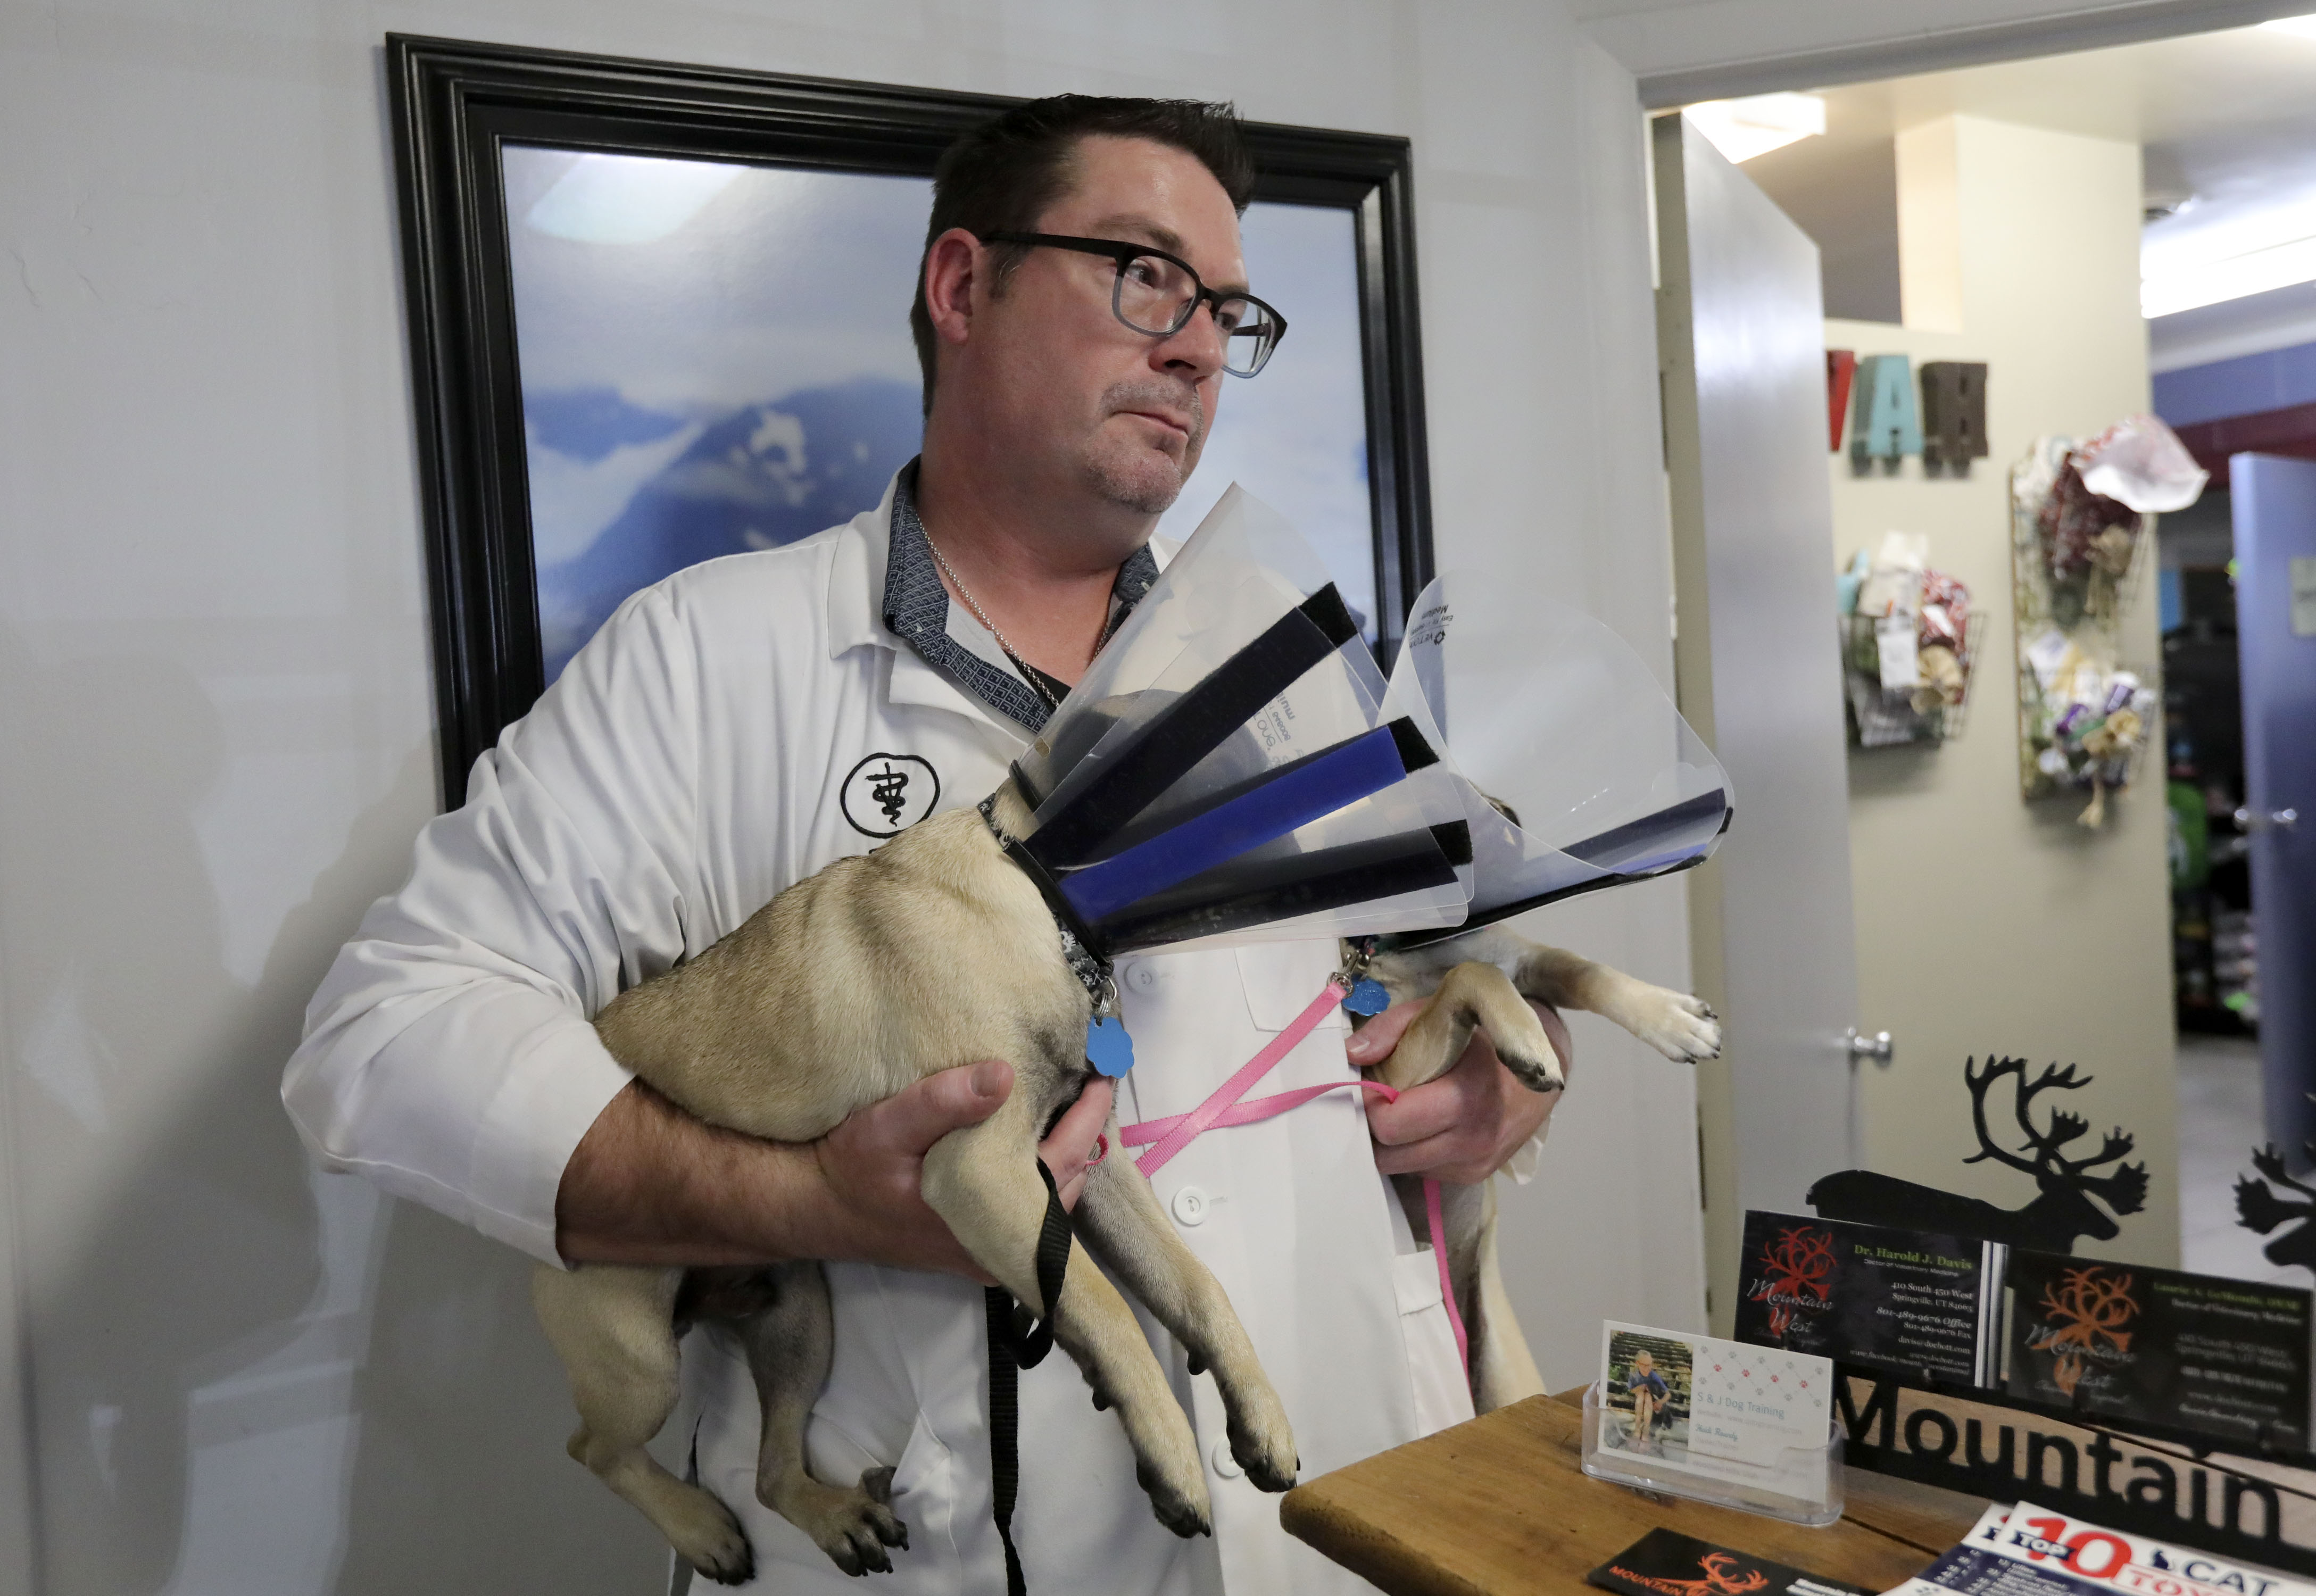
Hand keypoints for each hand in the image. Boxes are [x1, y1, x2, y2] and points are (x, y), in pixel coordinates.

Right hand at [812, 1062, 1114, 1280]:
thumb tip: (1004, 1076)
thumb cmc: (850, 1168)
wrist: (816, 1209)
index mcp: (985, 1213)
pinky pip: (1031, 1210)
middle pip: (1069, 1183)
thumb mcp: (888, 1126)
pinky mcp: (979, 1246)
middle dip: (1085, 1132)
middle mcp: (997, 1243)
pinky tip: (1037, 1137)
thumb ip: (943, 1102)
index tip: (1101, 1074)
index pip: (1064, 1162)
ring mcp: (990, 1249)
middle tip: (1090, 1082)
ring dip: (1066, 1151)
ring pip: (1054, 1200)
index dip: (1088, 1117)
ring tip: (1070, 1103)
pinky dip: (1043, 1172)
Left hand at [1349, 998, 1571, 1182]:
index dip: (1368, 1102)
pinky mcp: (1477, 1174)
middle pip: (1388, 1154)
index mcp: (1465, 1098)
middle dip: (1374, 1126)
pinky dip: (1415, 1149)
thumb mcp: (1442, 1012)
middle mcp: (1472, 1140)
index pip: (1390, 1124)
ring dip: (1393, 1142)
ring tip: (1404, 1106)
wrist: (1547, 1063)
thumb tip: (1351, 1055)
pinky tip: (1428, 1121)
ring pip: (1402, 1167)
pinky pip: (1424, 1170)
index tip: (1370, 1082)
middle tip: (1378, 1097)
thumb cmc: (1487, 1032)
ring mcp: (1476, 1163)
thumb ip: (1391, 1029)